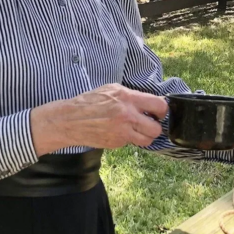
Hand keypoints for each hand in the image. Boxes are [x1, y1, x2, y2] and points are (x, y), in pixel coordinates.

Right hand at [29, 84, 167, 154]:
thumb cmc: (90, 102)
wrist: (71, 120)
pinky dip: (129, 139)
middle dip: (156, 126)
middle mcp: (127, 116)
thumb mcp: (112, 90)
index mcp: (128, 99)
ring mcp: (122, 132)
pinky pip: (132, 143)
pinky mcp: (117, 143)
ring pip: (148, 140)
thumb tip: (149, 102)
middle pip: (157, 128)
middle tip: (150, 123)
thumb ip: (132, 96)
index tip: (158, 112)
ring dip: (145, 136)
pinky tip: (119, 132)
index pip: (159, 105)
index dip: (162, 110)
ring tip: (137, 130)